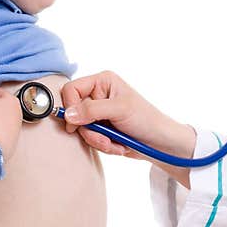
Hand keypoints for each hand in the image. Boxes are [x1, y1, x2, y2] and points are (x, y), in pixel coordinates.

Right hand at [61, 71, 195, 160]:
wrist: (159, 142)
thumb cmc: (146, 119)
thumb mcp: (120, 110)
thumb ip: (92, 110)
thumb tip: (67, 114)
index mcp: (102, 81)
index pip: (71, 89)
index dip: (70, 107)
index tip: (78, 122)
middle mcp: (98, 94)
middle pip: (73, 112)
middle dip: (89, 130)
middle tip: (104, 136)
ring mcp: (98, 113)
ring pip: (80, 129)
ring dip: (97, 140)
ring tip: (115, 142)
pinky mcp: (100, 128)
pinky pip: (89, 139)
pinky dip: (102, 145)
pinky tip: (117, 145)